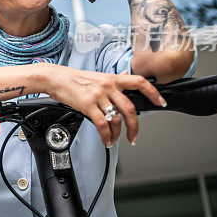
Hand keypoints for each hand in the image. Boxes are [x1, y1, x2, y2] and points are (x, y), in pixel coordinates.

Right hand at [44, 65, 165, 145]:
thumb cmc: (75, 79)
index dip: (153, 92)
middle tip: (134, 136)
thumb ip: (113, 80)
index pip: (139, 82)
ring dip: (118, 134)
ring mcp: (98, 96)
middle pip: (130, 109)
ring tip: (115, 140)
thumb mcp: (98, 76)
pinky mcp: (87, 105)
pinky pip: (102, 124)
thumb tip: (126, 78)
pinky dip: (106, 136)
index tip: (160, 102)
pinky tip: (106, 140)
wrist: (56, 78)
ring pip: (117, 119)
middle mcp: (108, 86)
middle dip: (135, 126)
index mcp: (113, 78)